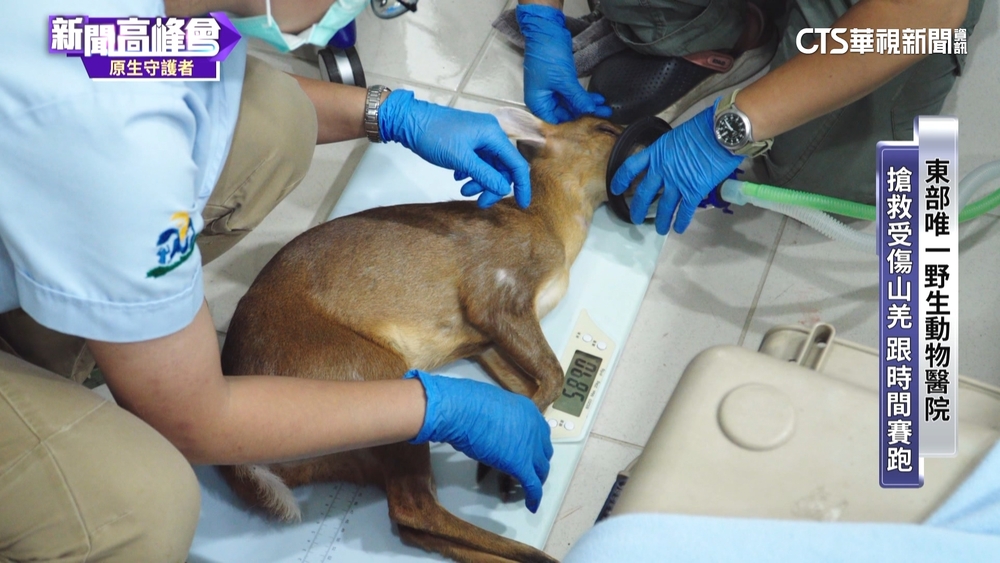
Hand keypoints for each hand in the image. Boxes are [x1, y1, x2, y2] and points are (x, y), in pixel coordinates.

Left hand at [379, 90, 530, 207]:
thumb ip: (485, 175)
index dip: (521, 185)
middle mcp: (490, 134)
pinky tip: (458, 177)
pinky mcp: (468, 141)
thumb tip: (505, 189)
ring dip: (481, 181)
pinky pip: (478, 162)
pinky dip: (472, 173)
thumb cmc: (433, 136)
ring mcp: (479, 137)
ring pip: (489, 166)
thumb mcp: (461, 160)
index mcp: (493, 134)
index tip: (522, 205)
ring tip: (463, 189)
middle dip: (493, 186)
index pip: (516, 163)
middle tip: (480, 202)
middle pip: (503, 167)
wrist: (409, 121)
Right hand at [406, 370, 552, 512]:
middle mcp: (534, 428)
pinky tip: (531, 504)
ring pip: (541, 470)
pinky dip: (534, 497)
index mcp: (528, 411)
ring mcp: (529, 447)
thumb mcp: (491, 406)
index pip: (540, 433)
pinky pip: (532, 485)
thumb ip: (500, 418)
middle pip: (543, 452)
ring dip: (535, 479)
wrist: (461, 410)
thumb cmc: (467, 404)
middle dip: (537, 463)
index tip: (529, 454)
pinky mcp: (520, 464)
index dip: (535, 447)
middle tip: (529, 471)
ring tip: (527, 488)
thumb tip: (494, 427)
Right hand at [517, 4, 610, 123]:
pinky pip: (571, 93)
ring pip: (570, 102)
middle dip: (584, 112)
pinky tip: (596, 98)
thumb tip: (590, 111)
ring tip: (604, 106)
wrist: (546, 32)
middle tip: (604, 113)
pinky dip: (582, 95)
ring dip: (586, 103)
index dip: (573, 121)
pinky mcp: (559, 81)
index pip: (556, 120)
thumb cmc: (547, 56)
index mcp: (538, 102)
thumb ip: (577, 98)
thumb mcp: (564, 80)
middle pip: (565, 112)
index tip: (591, 120)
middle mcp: (543, 99)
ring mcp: (551, 89)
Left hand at [610, 101, 743, 234]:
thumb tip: (673, 160)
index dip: (621, 179)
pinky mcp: (693, 191)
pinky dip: (681, 221)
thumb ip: (670, 151)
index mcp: (656, 152)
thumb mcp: (677, 136)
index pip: (631, 167)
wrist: (721, 133)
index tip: (616, 189)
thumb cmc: (703, 128)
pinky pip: (684, 210)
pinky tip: (679, 228)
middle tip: (636, 218)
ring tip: (659, 230)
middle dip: (638, 208)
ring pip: (664, 206)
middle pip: (644, 193)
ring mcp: (677, 182)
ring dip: (661, 220)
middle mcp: (662, 170)